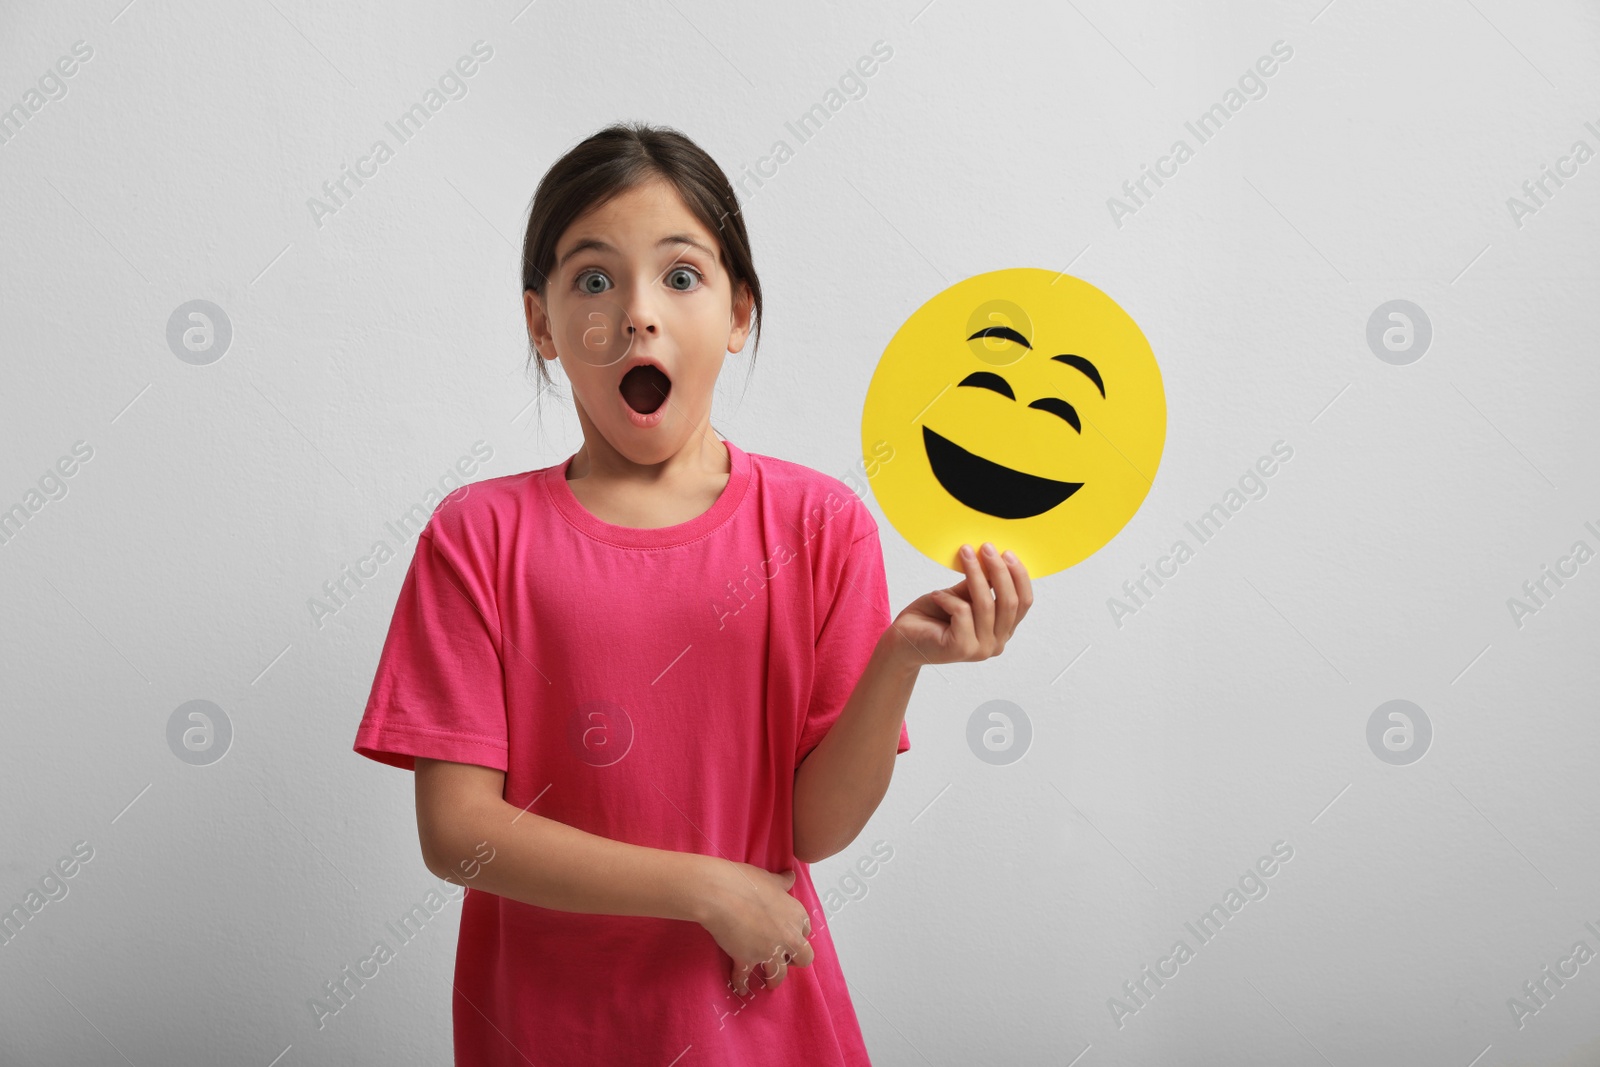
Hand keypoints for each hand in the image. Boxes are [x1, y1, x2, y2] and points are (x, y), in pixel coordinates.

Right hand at [701, 861, 815, 994]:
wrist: (721, 894)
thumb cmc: (746, 881)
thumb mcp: (769, 878)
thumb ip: (782, 882)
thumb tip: (791, 876)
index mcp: (796, 915)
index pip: (805, 931)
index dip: (797, 934)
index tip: (789, 935)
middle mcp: (787, 937)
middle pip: (803, 958)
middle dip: (795, 961)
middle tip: (785, 961)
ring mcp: (768, 951)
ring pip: (779, 974)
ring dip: (774, 980)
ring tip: (769, 983)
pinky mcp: (747, 960)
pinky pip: (745, 978)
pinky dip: (742, 984)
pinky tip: (741, 989)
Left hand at [888, 543, 1032, 667]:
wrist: (903, 640)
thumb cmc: (932, 616)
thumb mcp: (961, 595)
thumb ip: (981, 584)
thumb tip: (995, 558)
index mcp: (1003, 631)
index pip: (1024, 602)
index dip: (1019, 576)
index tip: (1007, 552)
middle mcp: (996, 644)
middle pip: (1010, 602)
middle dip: (999, 570)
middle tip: (986, 547)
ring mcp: (980, 649)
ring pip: (986, 604)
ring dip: (975, 574)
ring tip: (963, 554)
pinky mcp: (961, 648)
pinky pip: (962, 612)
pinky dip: (948, 597)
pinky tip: (936, 595)